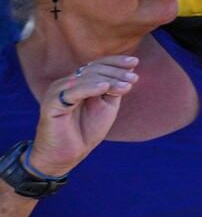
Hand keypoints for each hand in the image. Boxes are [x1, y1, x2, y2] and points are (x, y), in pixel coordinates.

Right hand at [29, 57, 139, 175]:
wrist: (68, 154)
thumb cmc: (86, 130)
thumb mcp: (107, 105)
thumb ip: (115, 88)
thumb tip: (131, 67)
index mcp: (78, 82)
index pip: (97, 65)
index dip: (115, 61)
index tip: (135, 61)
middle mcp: (66, 84)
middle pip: (93, 70)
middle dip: (116, 72)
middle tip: (134, 78)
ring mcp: (57, 92)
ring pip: (85, 78)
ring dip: (109, 80)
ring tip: (127, 86)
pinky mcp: (51, 104)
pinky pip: (72, 92)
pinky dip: (89, 88)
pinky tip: (104, 87)